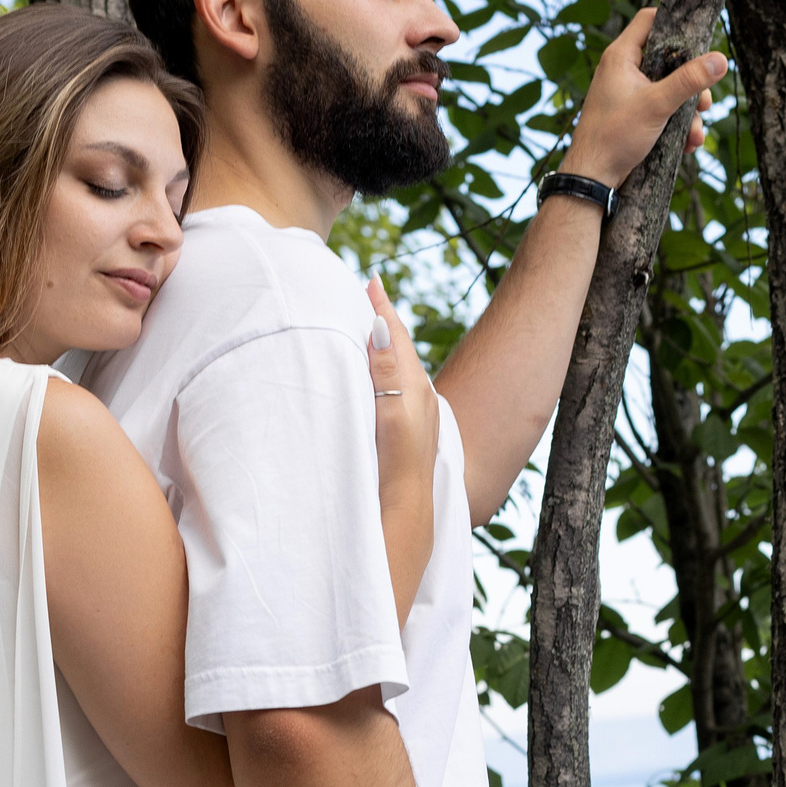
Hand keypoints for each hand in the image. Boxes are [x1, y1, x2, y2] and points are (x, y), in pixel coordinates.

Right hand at [365, 275, 439, 503]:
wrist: (407, 508)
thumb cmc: (397, 462)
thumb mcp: (391, 412)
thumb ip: (386, 370)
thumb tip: (382, 325)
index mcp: (413, 386)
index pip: (395, 335)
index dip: (382, 307)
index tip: (370, 279)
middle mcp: (419, 395)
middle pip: (398, 345)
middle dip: (382, 318)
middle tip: (366, 290)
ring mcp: (416, 411)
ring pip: (398, 364)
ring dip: (384, 341)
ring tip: (369, 321)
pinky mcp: (410, 427)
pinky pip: (397, 382)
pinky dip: (386, 365)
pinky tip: (378, 371)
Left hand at [564, 6, 726, 188]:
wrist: (593, 176)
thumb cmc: (615, 135)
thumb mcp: (658, 104)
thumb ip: (689, 80)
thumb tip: (721, 59)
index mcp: (622, 56)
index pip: (650, 20)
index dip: (676, 23)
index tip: (700, 38)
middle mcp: (624, 70)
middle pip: (668, 59)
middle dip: (691, 83)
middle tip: (703, 102)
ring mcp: (629, 93)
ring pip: (669, 89)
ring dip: (687, 111)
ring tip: (695, 134)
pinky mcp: (633, 114)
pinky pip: (662, 110)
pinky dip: (676, 125)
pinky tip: (687, 143)